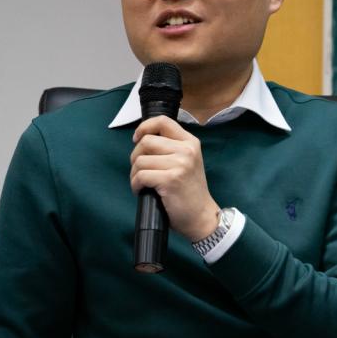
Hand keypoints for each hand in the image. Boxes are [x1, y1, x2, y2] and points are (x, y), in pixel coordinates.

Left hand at [130, 116, 220, 240]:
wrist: (201, 216)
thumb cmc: (189, 191)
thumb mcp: (187, 162)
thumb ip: (171, 148)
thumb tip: (142, 140)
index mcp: (190, 142)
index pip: (162, 121)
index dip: (144, 127)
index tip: (137, 139)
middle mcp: (187, 150)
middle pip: (146, 141)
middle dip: (136, 156)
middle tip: (140, 170)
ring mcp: (179, 164)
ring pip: (140, 160)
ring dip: (134, 174)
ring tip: (142, 183)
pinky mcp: (170, 179)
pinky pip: (140, 176)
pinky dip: (136, 185)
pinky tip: (142, 191)